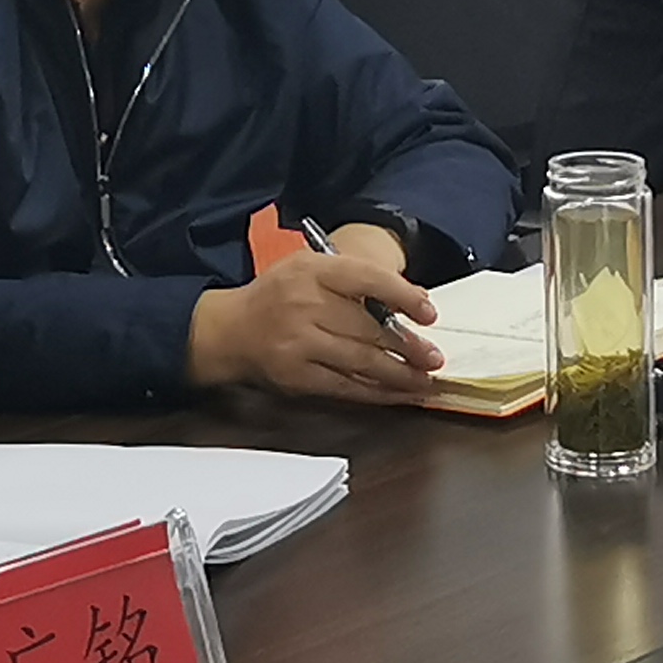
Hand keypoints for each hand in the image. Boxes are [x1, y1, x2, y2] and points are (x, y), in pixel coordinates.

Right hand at [185, 246, 444, 404]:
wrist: (228, 330)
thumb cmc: (277, 296)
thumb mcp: (308, 268)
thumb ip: (352, 279)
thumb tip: (408, 302)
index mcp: (311, 270)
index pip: (367, 279)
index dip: (403, 296)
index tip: (429, 313)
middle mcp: (305, 305)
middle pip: (369, 328)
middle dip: (408, 346)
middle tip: (435, 357)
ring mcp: (300, 343)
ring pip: (362, 362)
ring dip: (400, 374)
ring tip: (426, 380)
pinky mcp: (297, 377)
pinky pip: (346, 388)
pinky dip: (377, 394)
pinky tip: (398, 395)